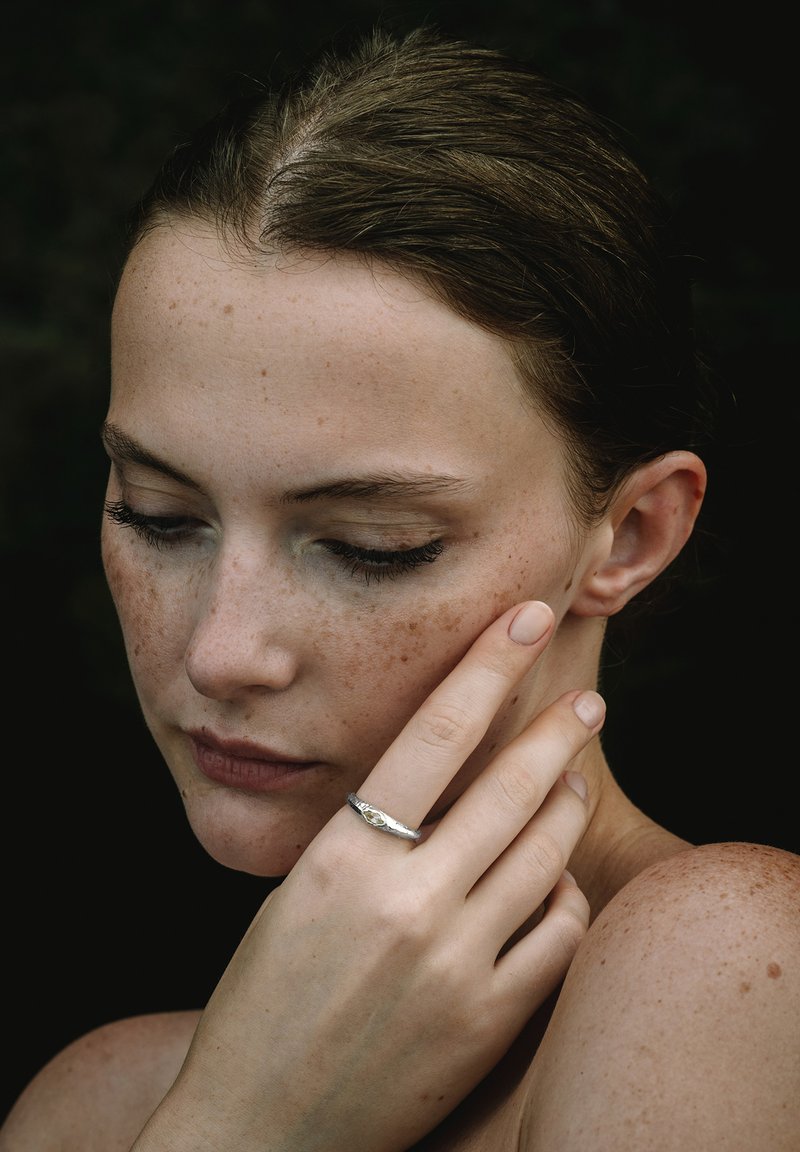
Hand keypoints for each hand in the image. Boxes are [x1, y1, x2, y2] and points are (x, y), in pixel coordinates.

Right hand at [134, 601, 603, 1151]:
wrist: (259, 1125)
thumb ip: (368, 839)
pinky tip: (553, 878)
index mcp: (342, 858)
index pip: (435, 734)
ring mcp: (455, 965)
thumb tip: (441, 782)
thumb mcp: (299, 895)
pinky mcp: (488, 1021)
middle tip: (586, 698)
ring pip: (546, 852)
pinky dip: (564, 892)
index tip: (526, 621)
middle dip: (558, 728)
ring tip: (570, 781)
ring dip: (565, 804)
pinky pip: (559, 931)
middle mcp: (406, 903)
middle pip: (510, 785)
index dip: (488, 665)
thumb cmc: (266, 1001)